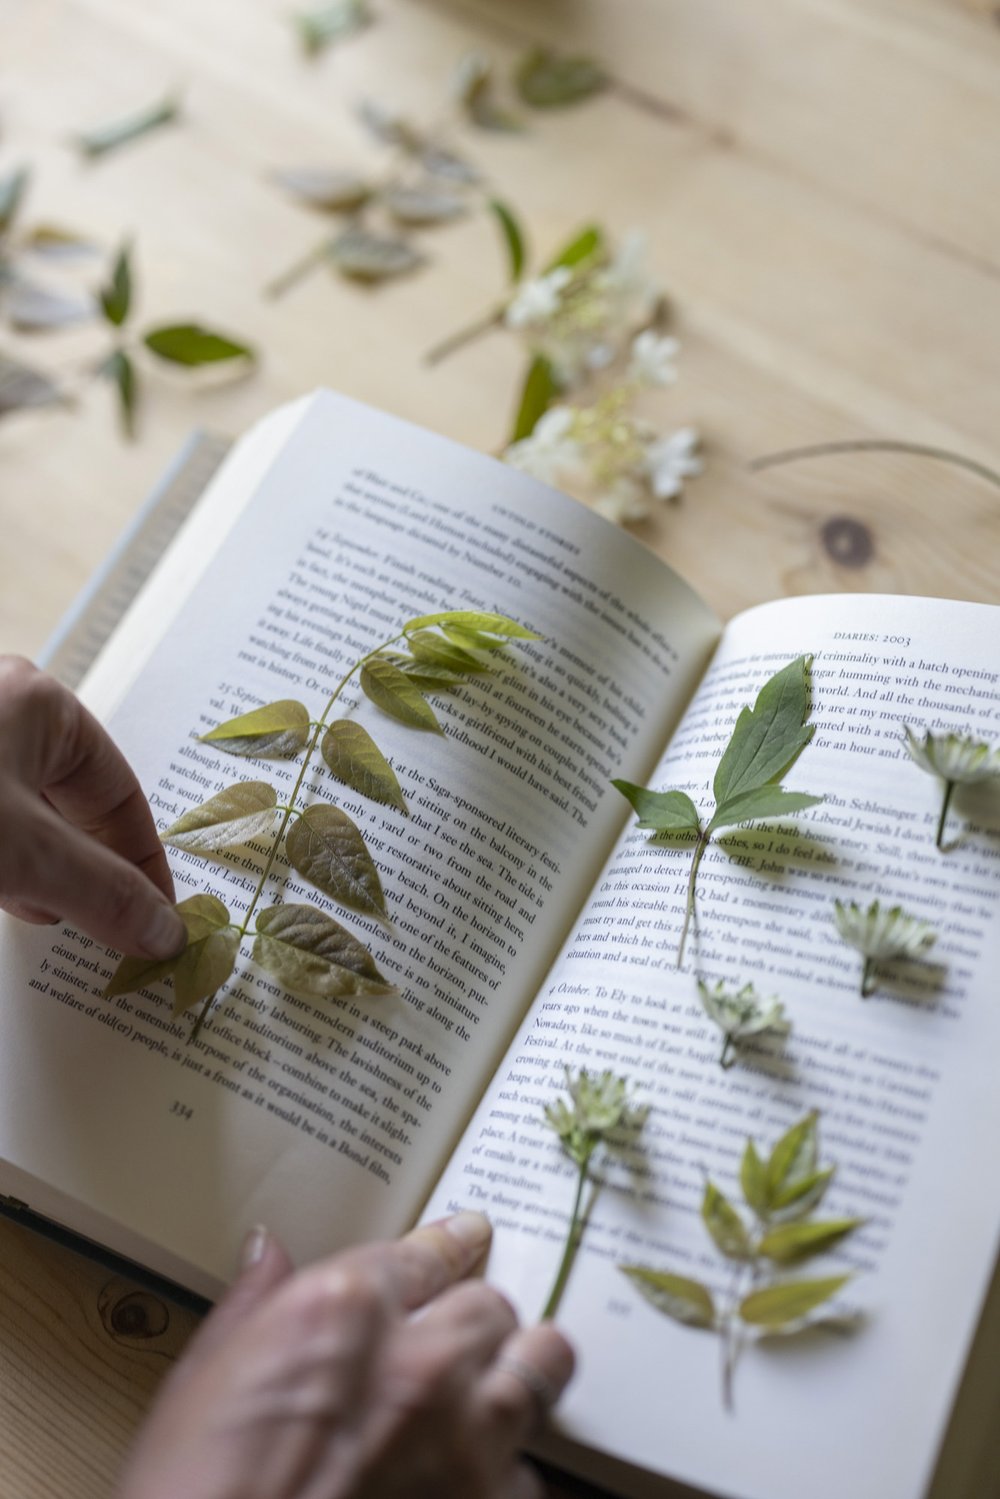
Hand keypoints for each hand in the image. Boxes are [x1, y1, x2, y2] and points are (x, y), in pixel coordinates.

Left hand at [0, 656, 184, 957]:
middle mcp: (1, 709)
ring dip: (32, 870)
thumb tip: (167, 934)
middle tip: (92, 927)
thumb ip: (99, 893)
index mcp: (39, 702)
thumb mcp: (22, 853)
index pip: (118, 793)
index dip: (143, 862)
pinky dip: (0, 860)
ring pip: (20, 815)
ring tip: (29, 908)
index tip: (155, 921)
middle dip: (82, 870)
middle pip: (69, 803)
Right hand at [116, 1213, 573, 1498]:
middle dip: (478, 1321)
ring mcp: (465, 1437)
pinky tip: (475, 1484)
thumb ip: (252, 1308)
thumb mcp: (201, 1383)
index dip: (449, 1247)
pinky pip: (529, 1474)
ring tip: (504, 1389)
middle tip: (465, 1339)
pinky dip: (506, 1477)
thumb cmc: (193, 1493)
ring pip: (541, 1367)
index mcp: (344, 1311)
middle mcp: (419, 1361)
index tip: (468, 1239)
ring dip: (521, 1375)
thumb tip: (268, 1255)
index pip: (424, 1254)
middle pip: (490, 1306)